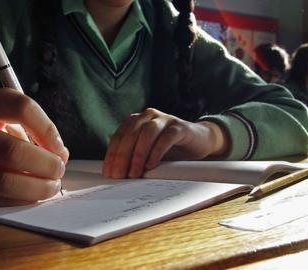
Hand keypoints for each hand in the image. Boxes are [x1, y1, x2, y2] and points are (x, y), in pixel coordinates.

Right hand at [0, 88, 68, 205]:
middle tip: (58, 169)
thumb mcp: (6, 116)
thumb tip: (61, 156)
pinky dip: (21, 199)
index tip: (59, 146)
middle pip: (11, 150)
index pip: (21, 108)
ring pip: (2, 181)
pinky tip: (33, 195)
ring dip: (35, 187)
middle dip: (44, 164)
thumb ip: (35, 130)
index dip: (47, 129)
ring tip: (51, 186)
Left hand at [102, 108, 227, 178]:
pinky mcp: (180, 127)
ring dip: (138, 154)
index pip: (119, 137)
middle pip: (130, 134)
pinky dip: (156, 152)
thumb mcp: (147, 153)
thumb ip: (132, 157)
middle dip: (122, 157)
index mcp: (136, 121)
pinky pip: (165, 137)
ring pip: (146, 133)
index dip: (112, 155)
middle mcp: (148, 116)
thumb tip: (115, 174)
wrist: (199, 142)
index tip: (108, 172)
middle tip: (119, 175)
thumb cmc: (170, 149)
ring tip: (134, 172)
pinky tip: (151, 165)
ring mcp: (165, 119)